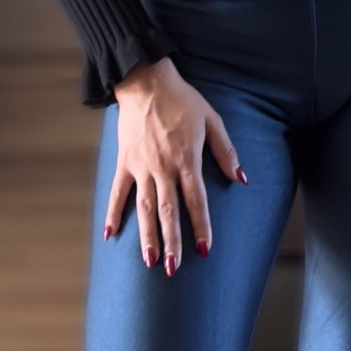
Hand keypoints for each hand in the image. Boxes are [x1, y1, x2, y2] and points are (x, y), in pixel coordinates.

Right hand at [105, 57, 245, 275]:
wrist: (145, 81)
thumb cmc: (182, 100)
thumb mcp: (212, 120)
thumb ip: (226, 151)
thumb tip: (241, 178)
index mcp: (187, 159)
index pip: (196, 200)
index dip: (201, 226)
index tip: (205, 250)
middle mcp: (163, 168)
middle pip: (168, 211)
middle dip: (172, 242)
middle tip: (173, 269)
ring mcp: (141, 167)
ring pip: (145, 207)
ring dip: (146, 235)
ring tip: (148, 261)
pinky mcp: (124, 162)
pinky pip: (118, 192)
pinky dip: (113, 213)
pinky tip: (109, 235)